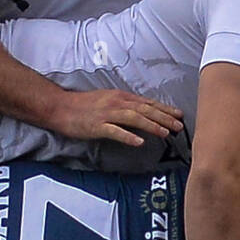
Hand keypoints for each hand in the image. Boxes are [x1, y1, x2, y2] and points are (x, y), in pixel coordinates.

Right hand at [49, 88, 183, 145]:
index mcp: (121, 97)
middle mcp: (117, 103)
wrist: (60, 107)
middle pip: (145, 110)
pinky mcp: (97, 126)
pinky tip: (139, 142)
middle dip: (164, 117)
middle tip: (179, 126)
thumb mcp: (109, 100)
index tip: (179, 115)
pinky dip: (128, 136)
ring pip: (134, 118)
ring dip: (151, 125)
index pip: (148, 103)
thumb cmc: (84, 105)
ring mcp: (107, 114)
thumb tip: (144, 112)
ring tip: (165, 132)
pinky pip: (115, 131)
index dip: (165, 109)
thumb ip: (126, 106)